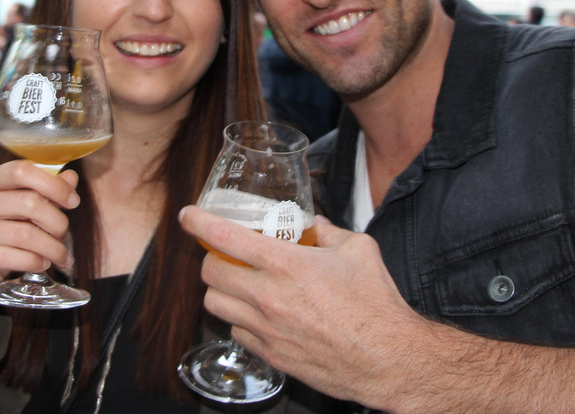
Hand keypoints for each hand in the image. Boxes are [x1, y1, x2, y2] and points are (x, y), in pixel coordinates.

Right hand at [0, 161, 80, 319]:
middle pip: (28, 202)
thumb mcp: (22, 211)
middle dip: (56, 221)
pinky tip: (41, 264)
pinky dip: (32, 262)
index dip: (54, 185)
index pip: (22, 171)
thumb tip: (70, 178)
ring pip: (22, 233)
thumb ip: (45, 192)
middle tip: (64, 235)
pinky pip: (7, 257)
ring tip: (60, 256)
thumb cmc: (0, 236)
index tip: (72, 201)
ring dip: (51, 247)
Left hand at [179, 206, 425, 406]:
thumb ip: (330, 232)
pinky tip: (258, 314)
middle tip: (223, 255)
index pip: (224, 236)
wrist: (388, 359)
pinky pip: (236, 333)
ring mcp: (266, 329)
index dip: (198, 221)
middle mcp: (268, 296)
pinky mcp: (271, 355)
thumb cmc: (377, 305)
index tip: (187, 215)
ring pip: (214, 304)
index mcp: (286, 264)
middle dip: (211, 258)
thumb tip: (316, 225)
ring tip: (238, 284)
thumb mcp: (359, 250)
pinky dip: (239, 320)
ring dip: (221, 290)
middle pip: (209, 272)